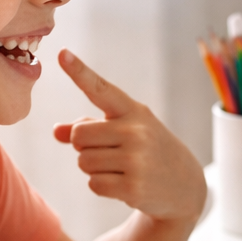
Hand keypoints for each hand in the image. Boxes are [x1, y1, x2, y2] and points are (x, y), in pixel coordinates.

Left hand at [52, 49, 205, 221]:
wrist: (184, 183)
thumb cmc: (148, 150)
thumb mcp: (125, 130)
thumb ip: (90, 127)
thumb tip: (56, 132)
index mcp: (133, 111)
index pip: (101, 89)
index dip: (79, 72)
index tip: (62, 53)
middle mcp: (135, 131)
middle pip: (78, 134)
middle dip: (84, 146)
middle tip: (109, 151)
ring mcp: (136, 159)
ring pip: (83, 161)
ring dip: (93, 168)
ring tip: (120, 168)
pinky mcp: (133, 187)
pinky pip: (93, 184)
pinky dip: (102, 186)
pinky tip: (124, 183)